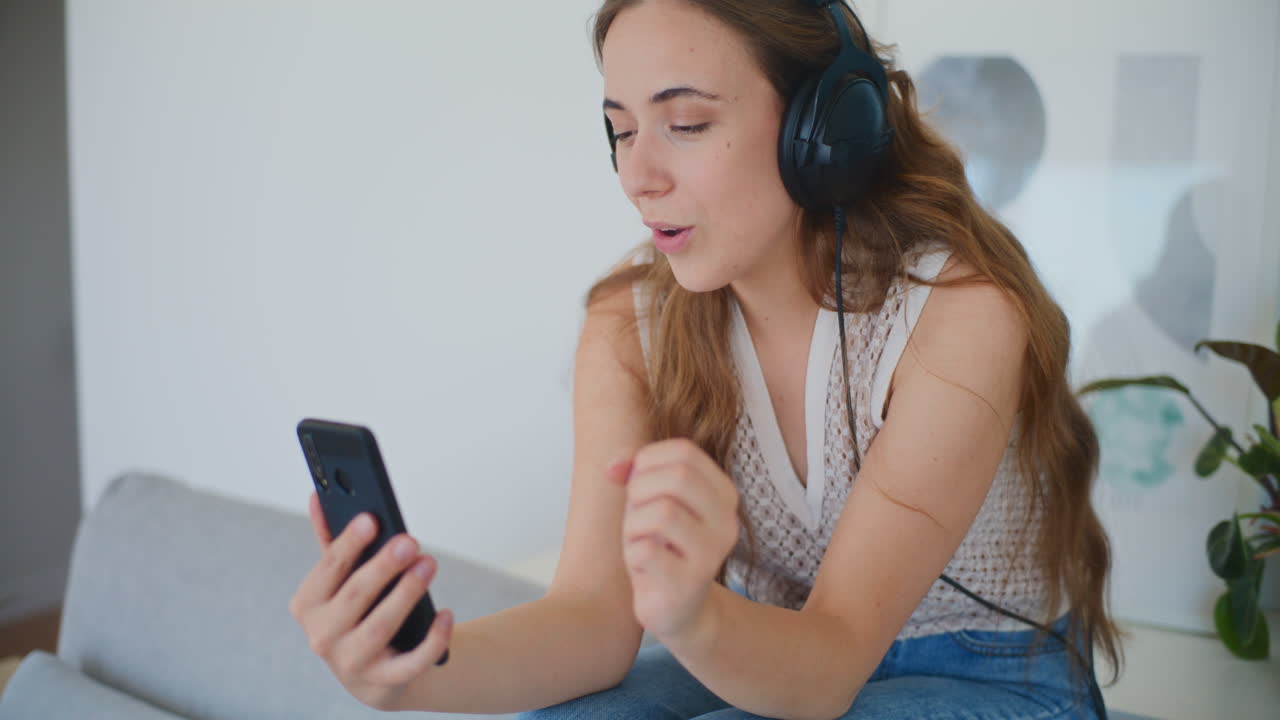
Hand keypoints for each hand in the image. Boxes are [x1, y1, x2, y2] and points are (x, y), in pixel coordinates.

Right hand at [288, 493, 452, 711]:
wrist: (373, 674)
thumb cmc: (356, 614)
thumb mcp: (340, 582)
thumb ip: (332, 542)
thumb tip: (318, 495)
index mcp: (308, 605)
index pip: (329, 568)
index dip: (349, 543)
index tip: (371, 518)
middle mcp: (322, 637)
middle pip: (355, 597)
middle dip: (383, 567)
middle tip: (410, 541)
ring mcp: (351, 663)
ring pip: (381, 627)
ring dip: (407, 594)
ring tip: (429, 564)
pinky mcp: (384, 682)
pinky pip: (411, 662)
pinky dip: (432, 640)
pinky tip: (447, 614)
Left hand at [611, 438, 739, 643]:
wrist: (677, 609)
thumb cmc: (661, 546)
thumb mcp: (649, 500)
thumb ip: (633, 471)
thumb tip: (612, 467)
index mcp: (723, 493)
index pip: (684, 451)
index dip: (646, 459)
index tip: (632, 481)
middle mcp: (727, 521)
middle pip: (678, 476)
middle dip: (640, 489)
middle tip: (635, 512)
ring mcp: (712, 553)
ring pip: (662, 512)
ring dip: (634, 524)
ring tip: (638, 541)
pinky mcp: (689, 583)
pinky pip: (647, 550)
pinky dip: (632, 553)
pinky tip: (642, 567)